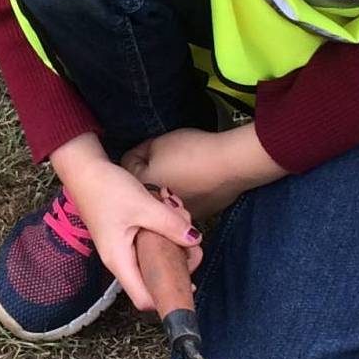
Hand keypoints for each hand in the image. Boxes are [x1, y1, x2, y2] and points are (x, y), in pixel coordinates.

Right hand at [58, 151, 201, 314]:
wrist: (84, 168)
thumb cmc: (106, 189)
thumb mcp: (143, 205)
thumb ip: (170, 225)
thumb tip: (195, 240)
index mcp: (120, 261)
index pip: (144, 299)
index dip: (166, 297)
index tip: (189, 283)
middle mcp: (120, 259)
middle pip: (155, 276)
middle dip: (178, 260)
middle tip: (190, 237)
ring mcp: (123, 247)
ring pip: (155, 255)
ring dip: (173, 238)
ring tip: (178, 212)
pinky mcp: (126, 234)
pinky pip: (150, 241)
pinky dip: (163, 228)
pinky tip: (168, 207)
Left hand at [128, 124, 274, 222]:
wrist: (230, 166)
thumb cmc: (191, 152)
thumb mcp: (159, 143)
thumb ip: (143, 152)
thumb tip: (143, 157)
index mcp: (142, 191)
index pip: (128, 167)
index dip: (138, 151)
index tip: (149, 145)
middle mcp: (158, 210)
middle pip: (146, 187)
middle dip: (150, 172)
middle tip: (162, 156)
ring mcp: (180, 215)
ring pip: (166, 198)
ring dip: (168, 185)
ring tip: (180, 168)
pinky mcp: (201, 215)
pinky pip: (186, 202)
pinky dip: (187, 191)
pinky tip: (196, 178)